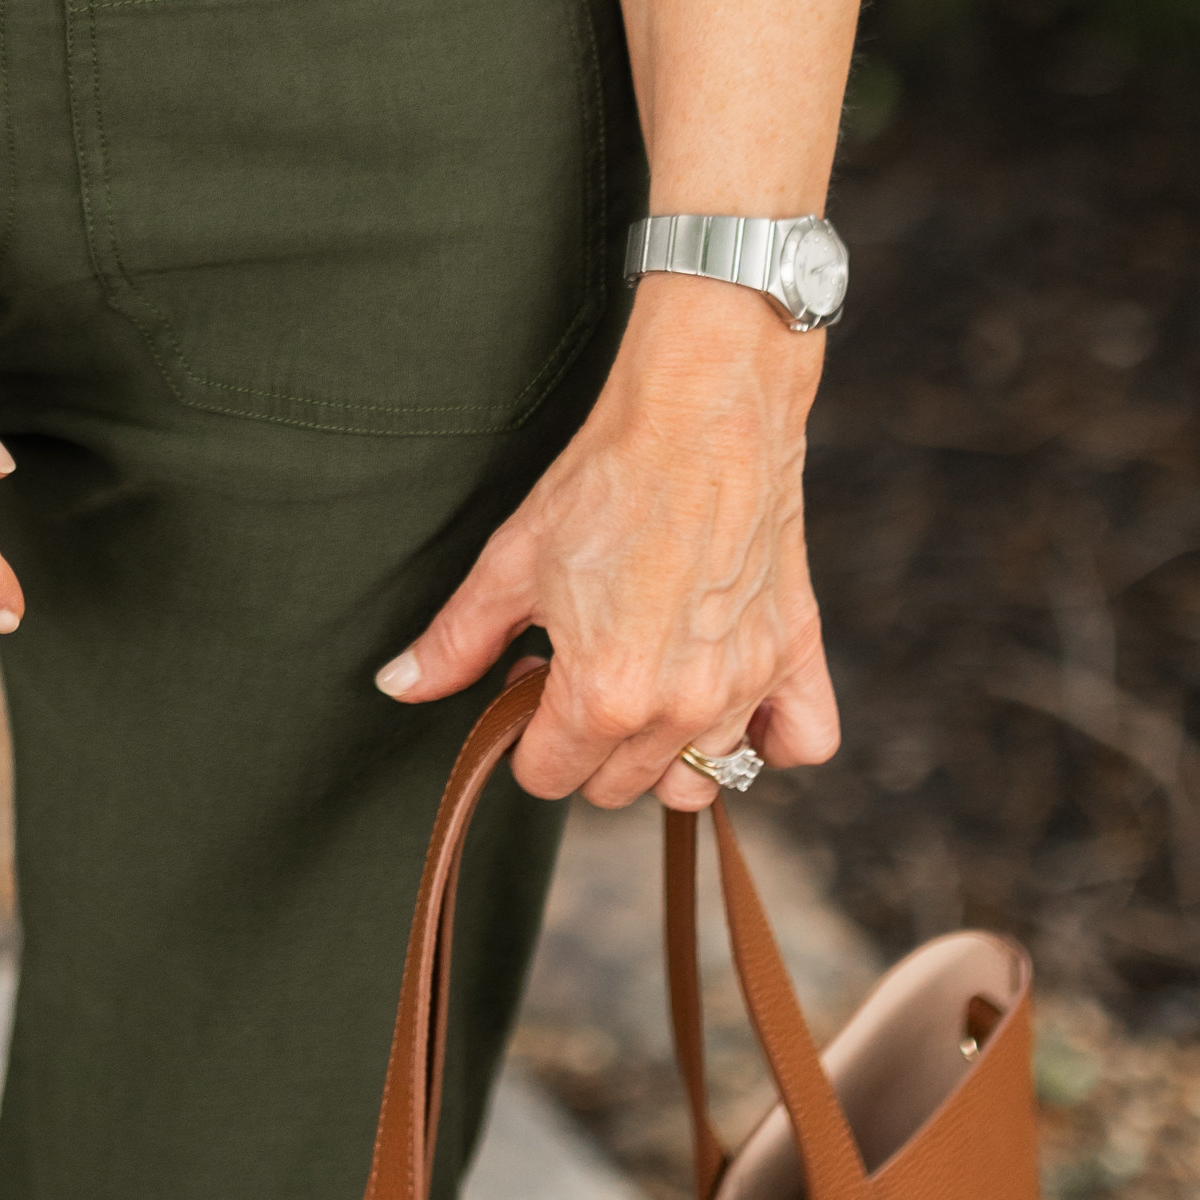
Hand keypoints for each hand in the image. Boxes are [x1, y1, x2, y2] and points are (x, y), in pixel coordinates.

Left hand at [374, 279, 840, 806]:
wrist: (700, 413)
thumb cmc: (606, 481)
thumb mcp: (513, 561)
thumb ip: (457, 640)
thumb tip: (398, 686)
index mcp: (604, 697)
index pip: (549, 777)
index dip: (526, 733)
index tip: (535, 677)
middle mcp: (681, 708)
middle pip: (618, 786)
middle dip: (585, 739)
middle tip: (583, 662)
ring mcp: (745, 686)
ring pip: (698, 779)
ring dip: (664, 748)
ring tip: (646, 677)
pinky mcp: (795, 654)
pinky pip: (801, 744)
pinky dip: (770, 736)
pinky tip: (731, 697)